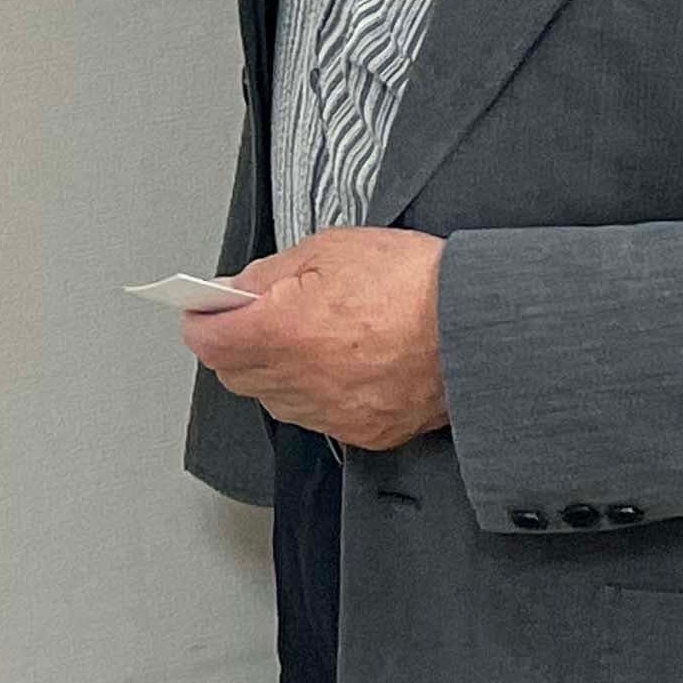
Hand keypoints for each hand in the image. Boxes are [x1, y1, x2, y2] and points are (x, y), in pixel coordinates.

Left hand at [175, 230, 449, 450]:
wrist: (479, 327)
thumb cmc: (416, 282)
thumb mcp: (332, 249)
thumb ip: (269, 273)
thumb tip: (234, 288)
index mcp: (284, 331)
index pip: (209, 342)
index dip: (202, 322)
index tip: (205, 311)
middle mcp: (302, 381)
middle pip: (234, 375)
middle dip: (235, 345)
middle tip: (257, 317)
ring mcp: (332, 413)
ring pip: (275, 400)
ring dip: (275, 372)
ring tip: (308, 338)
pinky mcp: (365, 433)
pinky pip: (318, 418)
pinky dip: (317, 394)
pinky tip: (341, 364)